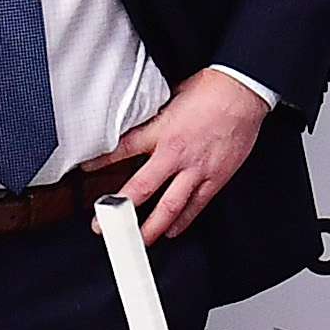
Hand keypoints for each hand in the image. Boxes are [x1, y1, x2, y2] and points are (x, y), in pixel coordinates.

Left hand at [90, 68, 270, 244]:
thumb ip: (155, 115)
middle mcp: (176, 154)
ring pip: (170, 206)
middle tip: (105, 225)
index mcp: (161, 132)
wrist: (242, 91)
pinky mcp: (216, 177)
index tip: (86, 171)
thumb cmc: (211, 89)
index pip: (122, 150)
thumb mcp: (170, 96)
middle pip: (143, 189)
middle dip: (121, 210)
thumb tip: (142, 118)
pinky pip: (197, 205)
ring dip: (152, 227)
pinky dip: (184, 220)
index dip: (101, 162)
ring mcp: (197, 169)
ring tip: (138, 240)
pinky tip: (173, 229)